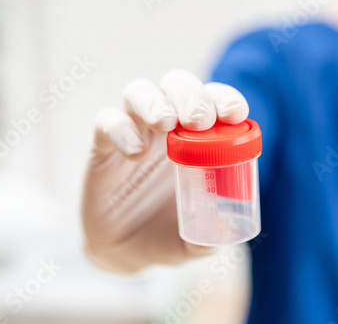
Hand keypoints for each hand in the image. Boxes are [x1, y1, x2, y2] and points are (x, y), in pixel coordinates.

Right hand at [82, 69, 248, 273]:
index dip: (224, 98)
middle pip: (176, 85)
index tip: (234, 114)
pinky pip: (106, 122)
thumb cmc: (169, 234)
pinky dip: (121, 130)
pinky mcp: (102, 147)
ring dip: (155, 102)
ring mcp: (133, 132)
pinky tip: (136, 153)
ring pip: (138, 91)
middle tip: (199, 122)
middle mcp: (165, 127)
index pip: (212, 101)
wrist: (126, 252)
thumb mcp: (196, 240)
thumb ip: (212, 237)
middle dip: (191, 96)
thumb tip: (228, 230)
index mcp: (197, 139)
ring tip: (166, 125)